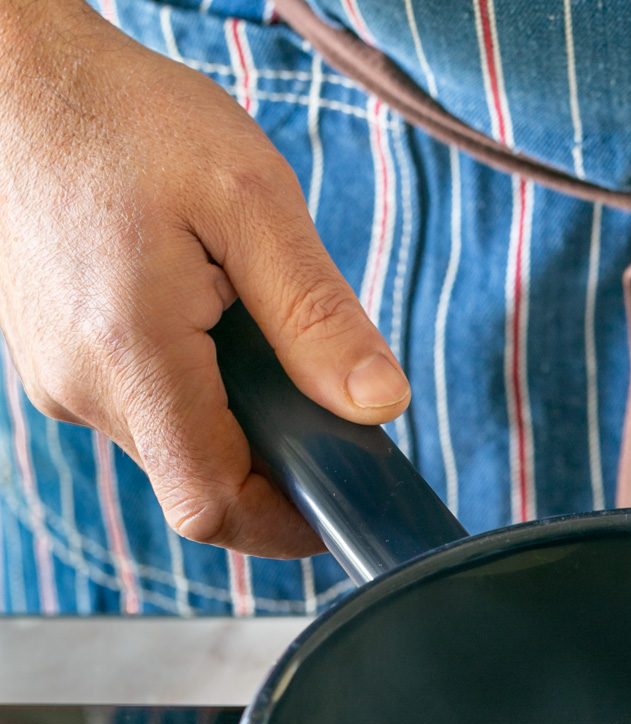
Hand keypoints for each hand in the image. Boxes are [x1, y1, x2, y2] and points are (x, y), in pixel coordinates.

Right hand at [0, 0, 409, 557]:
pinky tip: (201, 313)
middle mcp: (81, 387)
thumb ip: (317, 314)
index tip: (339, 503)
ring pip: (172, 444)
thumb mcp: (252, 198)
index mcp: (130, 355)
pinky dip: (192, 385)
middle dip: (271, 454)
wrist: (17, 75)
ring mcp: (60, 380)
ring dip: (231, 413)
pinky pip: (142, 407)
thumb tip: (379, 404)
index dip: (285, 524)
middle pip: (199, 480)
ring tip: (244, 321)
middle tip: (312, 387)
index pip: (212, 505)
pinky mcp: (57, 364)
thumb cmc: (128, 118)